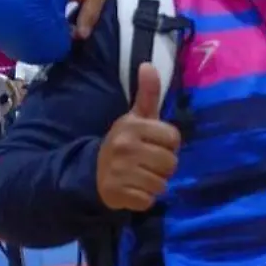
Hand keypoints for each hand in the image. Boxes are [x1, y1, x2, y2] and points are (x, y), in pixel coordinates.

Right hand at [97, 63, 179, 211]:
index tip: (155, 144)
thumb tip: (148, 64)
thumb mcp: (135, 117)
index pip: (174, 139)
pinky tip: (133, 190)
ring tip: (139, 176)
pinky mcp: (116, 194)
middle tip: (146, 162)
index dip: (169, 144)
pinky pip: (148, 201)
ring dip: (154, 183)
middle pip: (171, 163)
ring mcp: (119, 172)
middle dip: (163, 166)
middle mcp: (124, 147)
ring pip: (161, 184)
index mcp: (132, 126)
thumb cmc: (124, 142)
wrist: (92, 172)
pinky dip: (144, 199)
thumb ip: (147, 94)